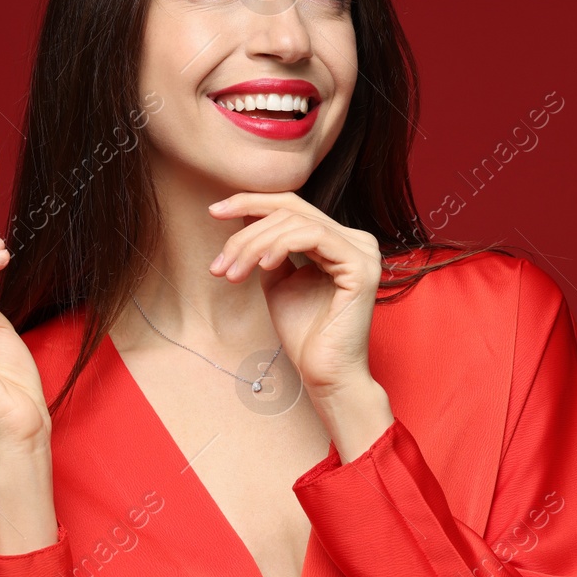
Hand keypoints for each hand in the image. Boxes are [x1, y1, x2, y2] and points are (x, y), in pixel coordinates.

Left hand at [208, 192, 381, 396]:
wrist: (324, 374)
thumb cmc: (304, 334)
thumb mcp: (278, 280)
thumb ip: (269, 248)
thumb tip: (246, 215)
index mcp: (339, 240)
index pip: (292, 205)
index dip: (251, 202)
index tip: (214, 212)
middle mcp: (356, 240)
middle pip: (290, 211)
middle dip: (245, 233)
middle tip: (219, 266)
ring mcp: (363, 251)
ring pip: (296, 222)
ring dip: (254, 245)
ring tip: (233, 274)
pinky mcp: (361, 267)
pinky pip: (313, 237)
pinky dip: (280, 246)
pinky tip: (261, 266)